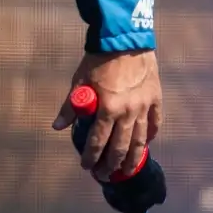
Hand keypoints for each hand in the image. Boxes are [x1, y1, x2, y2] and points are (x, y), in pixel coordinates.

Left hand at [52, 48, 162, 182]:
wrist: (124, 37)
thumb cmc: (98, 58)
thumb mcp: (79, 81)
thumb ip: (70, 106)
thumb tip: (57, 126)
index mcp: (107, 109)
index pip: (97, 142)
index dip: (91, 157)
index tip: (87, 167)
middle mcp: (127, 112)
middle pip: (120, 147)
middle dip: (111, 165)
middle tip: (105, 175)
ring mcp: (143, 106)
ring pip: (140, 141)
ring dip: (132, 159)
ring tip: (127, 171)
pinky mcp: (155, 98)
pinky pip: (155, 123)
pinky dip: (150, 136)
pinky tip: (146, 145)